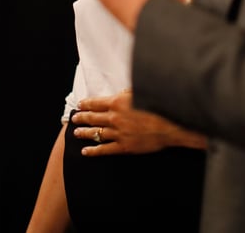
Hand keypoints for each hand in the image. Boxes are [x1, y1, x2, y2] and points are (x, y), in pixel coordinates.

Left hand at [70, 90, 206, 155]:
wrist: (170, 126)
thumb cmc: (158, 106)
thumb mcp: (141, 92)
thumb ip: (128, 92)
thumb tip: (120, 92)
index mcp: (118, 102)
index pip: (96, 103)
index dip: (86, 104)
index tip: (80, 104)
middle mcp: (114, 117)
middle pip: (93, 117)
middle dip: (81, 117)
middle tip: (74, 118)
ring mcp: (118, 133)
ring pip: (96, 133)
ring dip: (84, 132)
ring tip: (76, 132)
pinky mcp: (124, 146)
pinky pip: (105, 149)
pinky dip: (94, 150)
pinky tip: (86, 151)